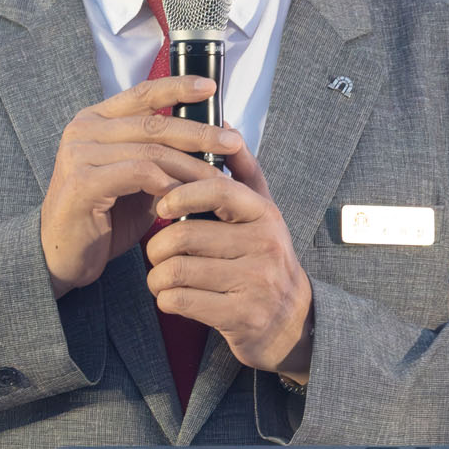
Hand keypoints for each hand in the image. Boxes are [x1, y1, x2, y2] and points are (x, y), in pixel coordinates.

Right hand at [40, 75, 244, 295]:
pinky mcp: (82, 181)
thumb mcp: (137, 182)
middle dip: (199, 132)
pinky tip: (185, 195)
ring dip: (190, 165)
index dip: (178, 87)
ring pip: (150, 150)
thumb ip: (161, 158)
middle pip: (153, 122)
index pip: (142, 93)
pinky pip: (137, 174)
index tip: (211, 87)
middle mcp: (84, 130)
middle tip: (231, 142)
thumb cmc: (104, 219)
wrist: (63, 256)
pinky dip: (167, 183)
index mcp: (96, 120)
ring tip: (218, 178)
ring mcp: (79, 153)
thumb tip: (209, 143)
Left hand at [143, 145, 313, 379]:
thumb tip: (226, 125)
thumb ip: (243, 170)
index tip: (162, 204)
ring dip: (157, 277)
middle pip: (184, 235)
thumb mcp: (262, 212)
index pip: (217, 190)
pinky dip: (165, 299)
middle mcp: (264, 244)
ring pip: (177, 270)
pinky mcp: (241, 315)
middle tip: (156, 253)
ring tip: (161, 277)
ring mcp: (255, 282)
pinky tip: (172, 297)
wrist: (292, 323)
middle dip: (157, 247)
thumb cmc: (264, 259)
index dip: (180, 193)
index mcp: (264, 214)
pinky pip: (180, 300)